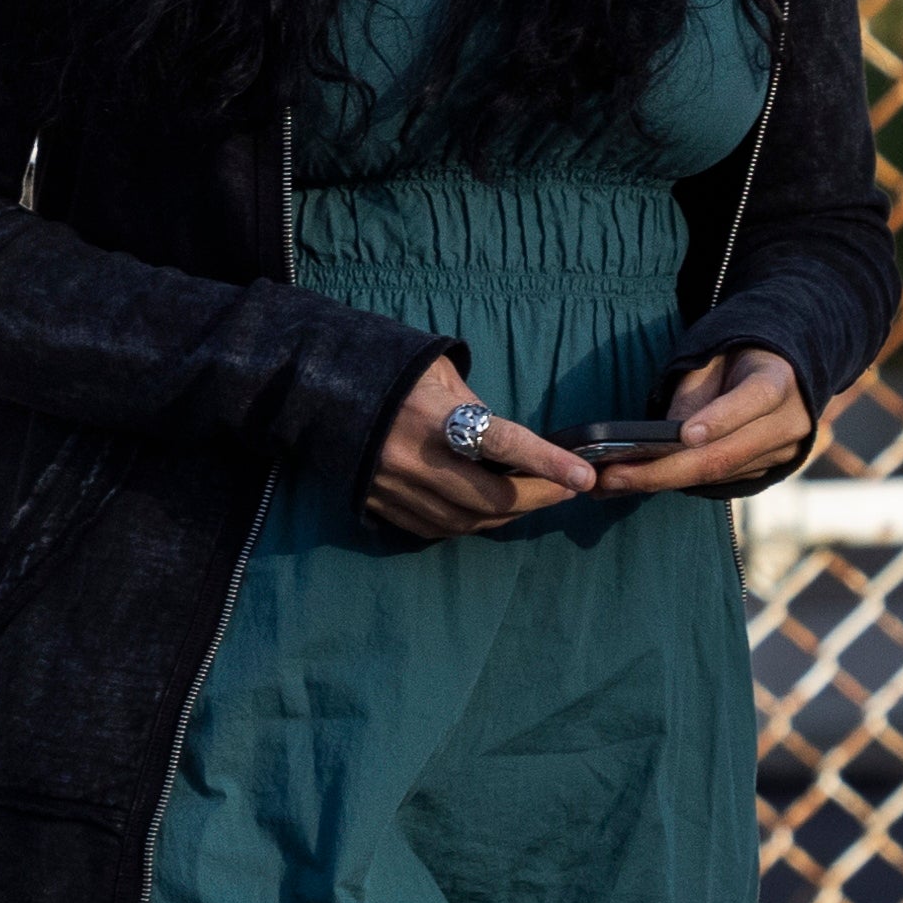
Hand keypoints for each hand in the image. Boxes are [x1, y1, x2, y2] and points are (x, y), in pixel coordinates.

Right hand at [359, 355, 593, 544]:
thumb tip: (510, 445)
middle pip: (491, 497)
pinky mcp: (380, 505)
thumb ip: (476, 407)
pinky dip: (470, 525)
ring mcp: (394, 488)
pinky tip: (488, 512)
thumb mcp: (438, 373)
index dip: (546, 462)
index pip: (502, 443)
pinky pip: (437, 529)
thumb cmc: (389, 373)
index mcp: (432, 415)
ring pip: (467, 521)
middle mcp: (413, 458)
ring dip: (509, 516)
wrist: (319, 392)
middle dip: (538, 498)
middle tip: (566, 490)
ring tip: (533, 500)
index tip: (583, 476)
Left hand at [591, 346, 819, 500]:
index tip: (683, 435)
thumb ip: (693, 394)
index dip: (719, 419)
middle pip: (725, 454)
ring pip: (719, 475)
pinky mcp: (769, 470)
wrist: (783, 371)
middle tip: (613, 477)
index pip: (754, 399)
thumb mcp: (714, 359)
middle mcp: (789, 421)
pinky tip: (637, 483)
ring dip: (662, 482)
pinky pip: (720, 481)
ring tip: (611, 484)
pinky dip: (678, 483)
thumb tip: (663, 440)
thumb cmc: (736, 358)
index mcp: (779, 380)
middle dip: (664, 471)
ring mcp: (783, 451)